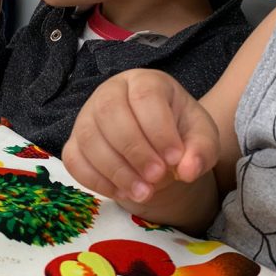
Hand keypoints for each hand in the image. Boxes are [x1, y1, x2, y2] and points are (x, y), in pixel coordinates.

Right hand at [62, 69, 219, 206]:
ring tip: (143, 192)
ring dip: (116, 170)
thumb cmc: (178, 134)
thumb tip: (188, 170)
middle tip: (157, 177)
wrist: (157, 148)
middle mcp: (110, 91)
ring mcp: (87, 116)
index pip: (145, 96)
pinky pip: (74, 160)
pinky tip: (122, 193)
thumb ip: (201, 150)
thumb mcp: (201, 138)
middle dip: (134, 149)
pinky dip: (96, 180)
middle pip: (109, 111)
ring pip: (89, 137)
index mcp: (145, 81)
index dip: (158, 128)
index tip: (175, 158)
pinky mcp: (74, 141)